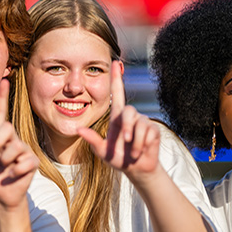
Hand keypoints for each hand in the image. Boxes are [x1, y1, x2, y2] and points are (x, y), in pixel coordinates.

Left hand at [0, 80, 39, 208]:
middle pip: (7, 128)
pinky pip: (24, 161)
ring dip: (4, 161)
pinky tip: (12, 175)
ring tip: (2, 169)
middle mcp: (11, 140)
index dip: (1, 97)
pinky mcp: (31, 162)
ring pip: (15, 147)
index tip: (3, 80)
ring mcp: (22, 150)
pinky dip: (15, 171)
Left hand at [78, 61, 162, 183]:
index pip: (117, 93)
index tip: (115, 63)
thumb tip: (78, 129)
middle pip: (129, 110)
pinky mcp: (153, 130)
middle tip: (125, 141)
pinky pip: (148, 133)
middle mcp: (130, 117)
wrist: (136, 169)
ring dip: (134, 140)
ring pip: (139, 123)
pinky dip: (142, 145)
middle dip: (127, 126)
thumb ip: (92, 139)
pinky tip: (141, 151)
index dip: (116, 79)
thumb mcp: (102, 151)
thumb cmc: (117, 158)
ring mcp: (143, 122)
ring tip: (133, 152)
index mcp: (117, 118)